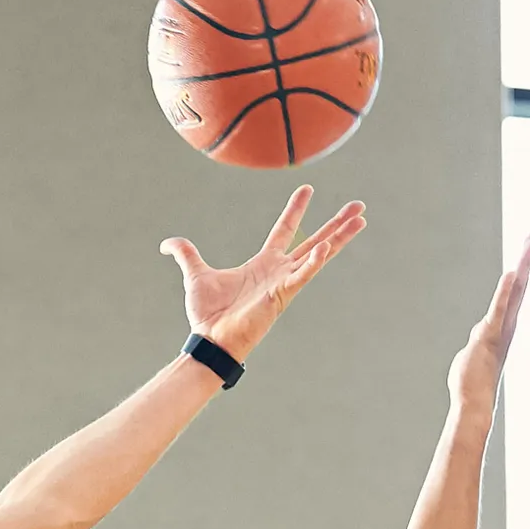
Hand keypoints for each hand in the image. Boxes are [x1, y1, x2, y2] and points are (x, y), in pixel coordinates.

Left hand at [161, 185, 365, 363]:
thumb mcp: (195, 275)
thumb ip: (186, 255)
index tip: (307, 188)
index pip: (284, 230)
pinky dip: (314, 262)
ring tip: (361, 220)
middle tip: (358, 206)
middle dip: (336, 224)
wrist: (210, 340)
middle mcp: (279, 272)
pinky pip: (302, 275)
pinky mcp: (281, 295)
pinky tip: (327, 246)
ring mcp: (284, 283)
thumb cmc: (208, 315)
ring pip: (318, 255)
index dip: (295, 210)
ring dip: (340, 238)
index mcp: (263, 264)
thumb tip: (168, 244)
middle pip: (314, 240)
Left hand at [449, 233, 529, 420]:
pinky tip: (512, 274)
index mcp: (504, 328)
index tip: (528, 250)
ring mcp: (501, 330)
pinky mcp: (490, 337)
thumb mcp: (474, 355)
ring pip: (514, 293)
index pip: (514, 295)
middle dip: (527, 260)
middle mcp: (507, 326)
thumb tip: (480, 334)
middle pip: (520, 287)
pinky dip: (505, 293)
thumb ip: (479, 340)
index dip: (521, 272)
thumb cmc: (472, 386)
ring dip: (522, 266)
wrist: (474, 406)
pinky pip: (499, 310)